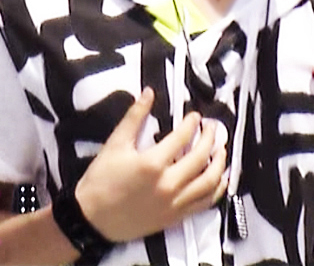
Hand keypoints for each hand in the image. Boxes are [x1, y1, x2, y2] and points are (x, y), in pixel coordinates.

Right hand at [73, 88, 227, 242]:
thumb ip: (134, 118)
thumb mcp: (114, 144)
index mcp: (152, 164)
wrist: (92, 218)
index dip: (191, 124)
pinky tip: (220, 180)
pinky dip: (217, 190)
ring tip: (221, 151)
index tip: (195, 116)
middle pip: (200, 158)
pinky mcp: (175, 217)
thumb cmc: (100, 181)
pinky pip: (205, 203)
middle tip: (212, 128)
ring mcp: (175, 203)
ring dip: (220, 164)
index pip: (181, 138)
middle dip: (210, 139)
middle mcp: (168, 184)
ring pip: (209, 182)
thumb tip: (148, 94)